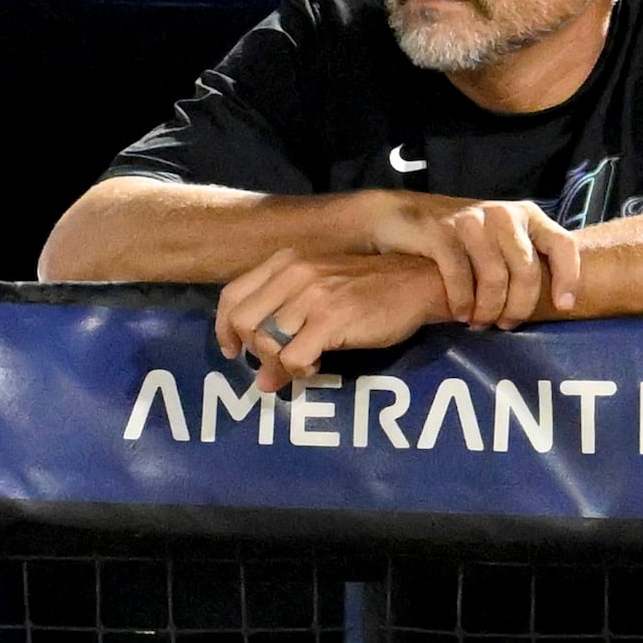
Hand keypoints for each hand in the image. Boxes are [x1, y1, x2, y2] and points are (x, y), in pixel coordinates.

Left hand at [215, 250, 449, 391]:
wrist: (417, 282)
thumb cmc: (371, 289)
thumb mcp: (322, 294)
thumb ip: (287, 323)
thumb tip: (263, 380)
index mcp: (286, 262)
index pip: (232, 296)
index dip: (225, 329)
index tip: (234, 351)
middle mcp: (293, 273)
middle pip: (243, 323)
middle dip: (254, 352)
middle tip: (275, 366)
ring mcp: (311, 296)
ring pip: (267, 343)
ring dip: (280, 365)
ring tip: (302, 365)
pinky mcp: (331, 319)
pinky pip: (293, 358)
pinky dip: (300, 370)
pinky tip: (318, 365)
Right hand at [366, 194, 581, 327]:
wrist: (402, 219)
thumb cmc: (460, 239)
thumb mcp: (499, 239)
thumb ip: (524, 258)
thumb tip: (557, 301)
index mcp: (526, 215)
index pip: (562, 244)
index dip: (568, 277)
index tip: (564, 307)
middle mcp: (503, 214)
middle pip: (526, 271)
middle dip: (518, 307)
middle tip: (506, 325)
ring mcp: (472, 220)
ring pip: (494, 278)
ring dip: (488, 310)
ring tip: (480, 323)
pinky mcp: (442, 232)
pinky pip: (461, 277)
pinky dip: (463, 303)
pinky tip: (461, 314)